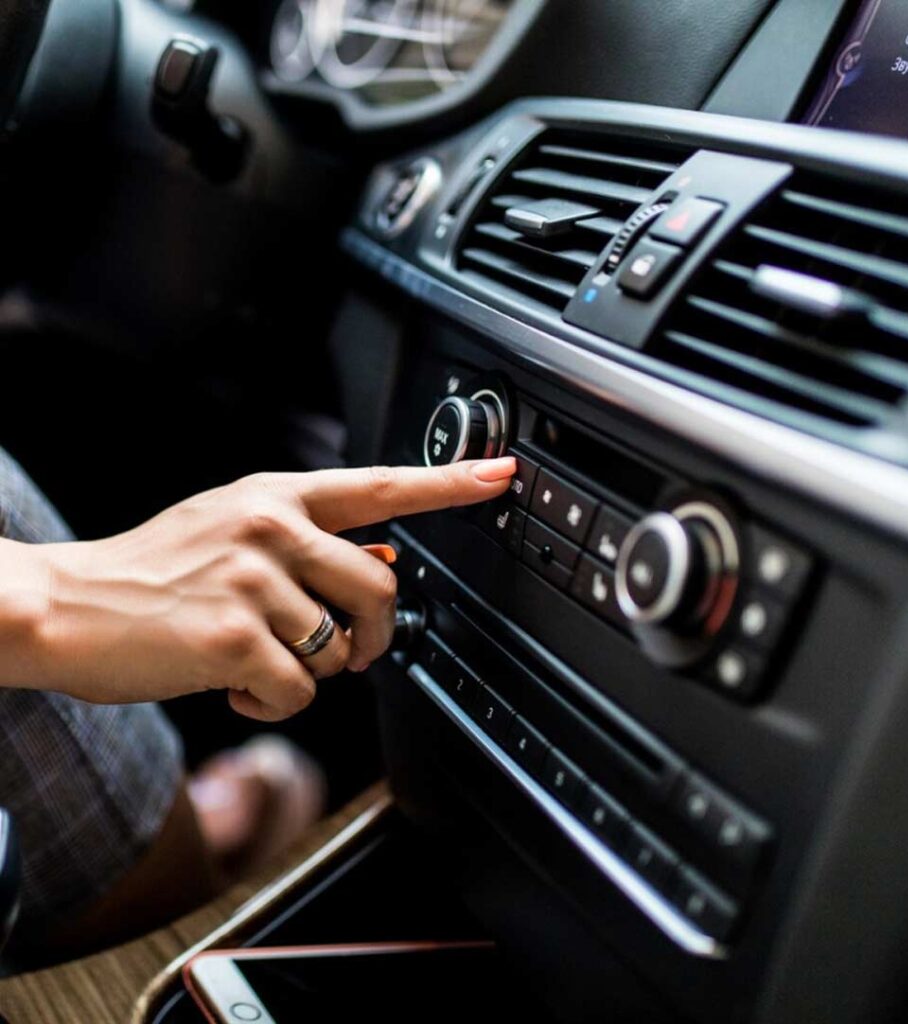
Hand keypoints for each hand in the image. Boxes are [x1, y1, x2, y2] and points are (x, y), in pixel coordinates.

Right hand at [9, 458, 514, 720]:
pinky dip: (273, 705)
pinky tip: (234, 687)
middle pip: (382, 590)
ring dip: (311, 673)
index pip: (382, 485)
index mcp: (278, 496)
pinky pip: (300, 692)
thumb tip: (388, 565)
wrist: (67, 606)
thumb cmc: (154, 571)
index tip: (502, 475)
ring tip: (261, 662)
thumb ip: (310, 544)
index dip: (450, 484)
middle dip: (373, 637)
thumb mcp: (233, 530)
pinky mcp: (236, 636)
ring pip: (341, 649)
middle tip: (345, 653)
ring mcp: (255, 580)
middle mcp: (273, 528)